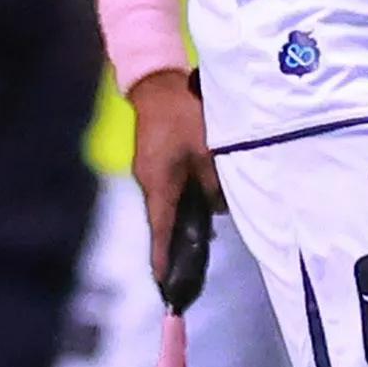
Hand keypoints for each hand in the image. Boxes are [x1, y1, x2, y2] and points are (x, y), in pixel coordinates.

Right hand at [126, 69, 223, 291]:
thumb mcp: (208, 149)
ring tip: (201, 241)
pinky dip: (183, 202)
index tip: (164, 284)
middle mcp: (148, 182)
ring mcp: (148, 171)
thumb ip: (214, 183)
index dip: (163, 259)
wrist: (157, 82)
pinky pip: (170, 190)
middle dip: (176, 245)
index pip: (161, 230)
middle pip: (164, 221)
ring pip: (169, 205)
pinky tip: (202, 205)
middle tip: (189, 270)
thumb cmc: (184, 114)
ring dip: (182, 222)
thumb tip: (219, 208)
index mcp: (158, 183)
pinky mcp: (154, 161)